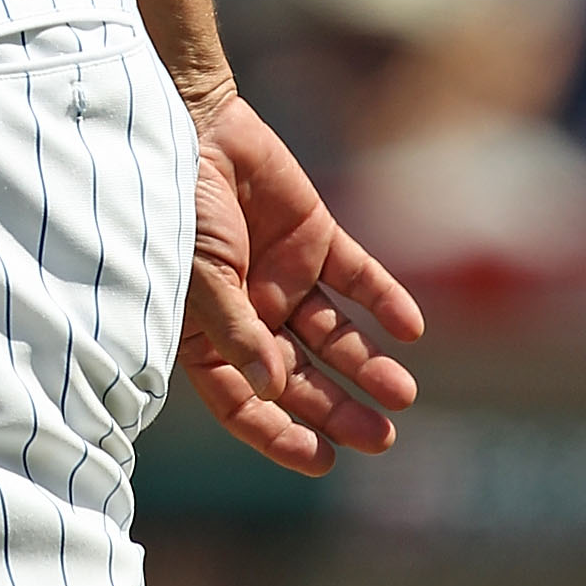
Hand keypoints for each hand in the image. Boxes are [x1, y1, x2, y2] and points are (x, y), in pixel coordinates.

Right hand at [180, 92, 423, 476]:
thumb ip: (236, 329)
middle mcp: (250, 314)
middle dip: (339, 411)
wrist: (196, 126)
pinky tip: (409, 327)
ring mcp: (284, 278)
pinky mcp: (315, 240)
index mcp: (208, 332)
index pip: (244, 401)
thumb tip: (273, 390)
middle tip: (382, 438)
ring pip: (334, 336)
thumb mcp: (199, 273)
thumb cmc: (177, 206)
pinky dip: (385, 301)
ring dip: (367, 366)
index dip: (279, 435)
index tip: (323, 459)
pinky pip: (358, 279)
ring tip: (402, 393)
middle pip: (300, 378)